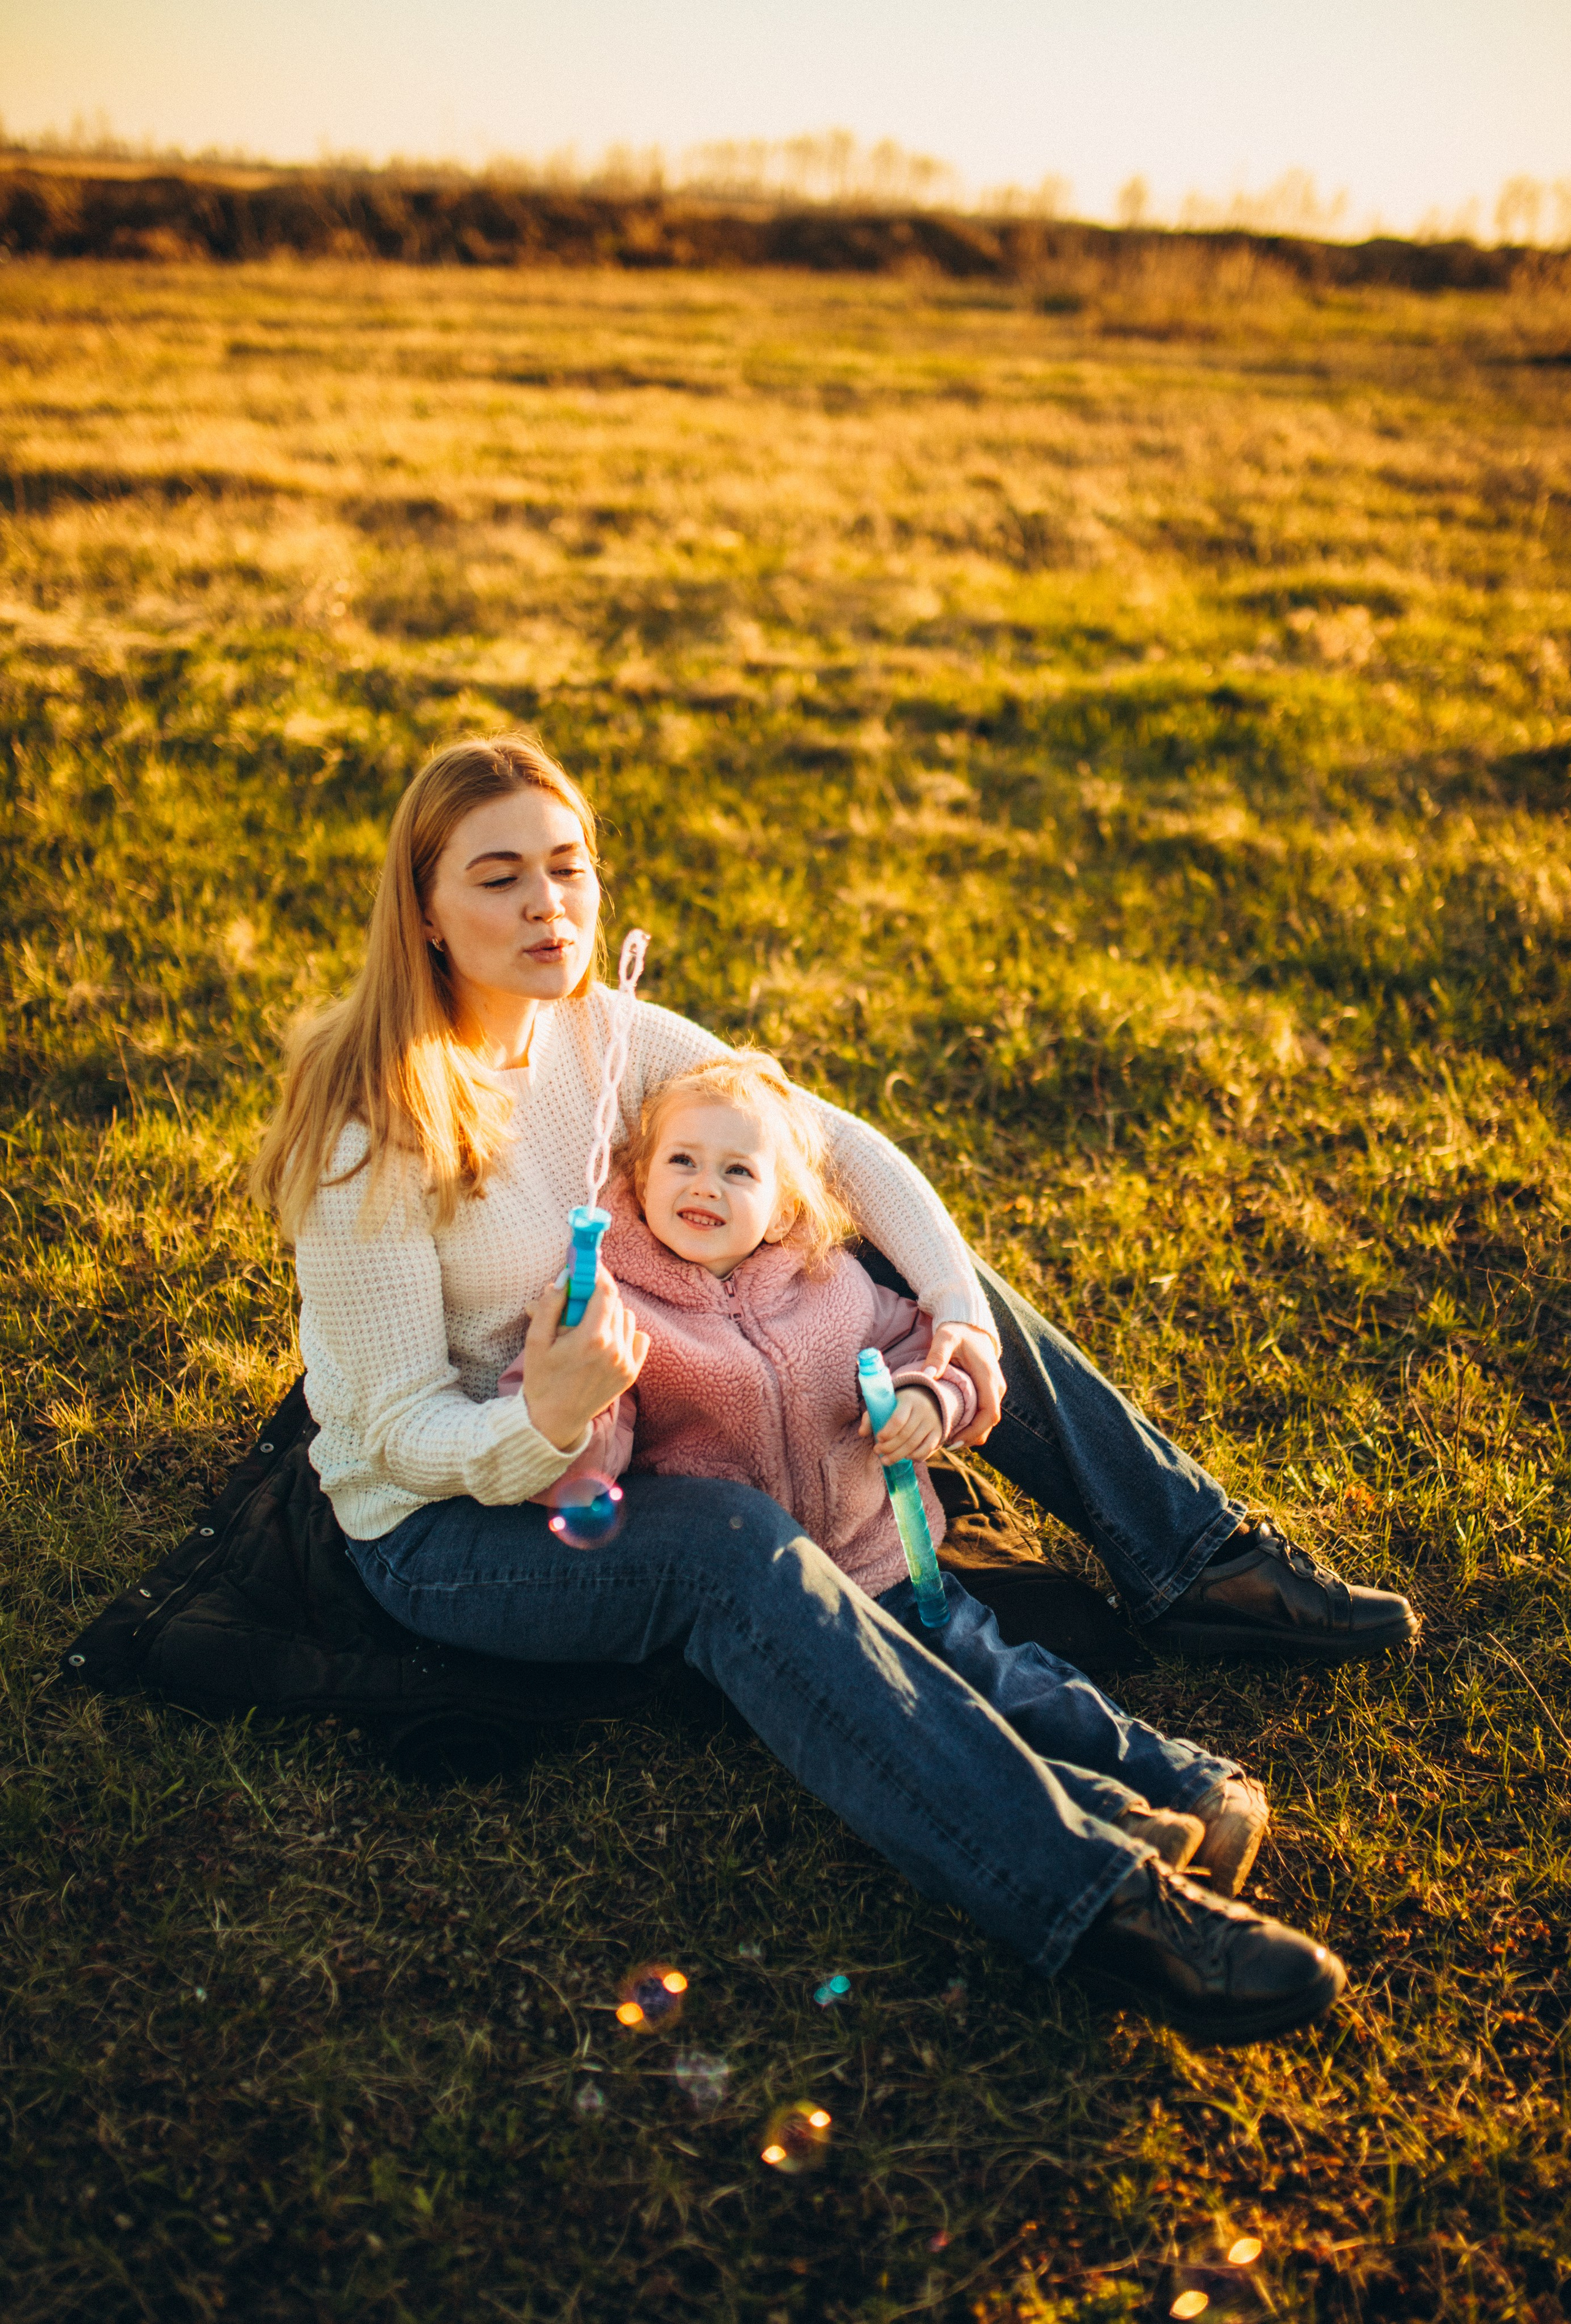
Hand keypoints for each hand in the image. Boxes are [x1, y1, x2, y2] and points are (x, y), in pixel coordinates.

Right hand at [520, 1268, 647, 1451]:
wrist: (554, 1420)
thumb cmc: (541, 1379)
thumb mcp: (536, 1341)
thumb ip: (549, 1306)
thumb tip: (563, 1279)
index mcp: (591, 1338)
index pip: (605, 1290)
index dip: (598, 1273)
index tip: (589, 1265)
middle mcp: (615, 1349)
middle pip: (616, 1302)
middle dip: (598, 1293)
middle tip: (580, 1296)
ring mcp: (626, 1363)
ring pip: (627, 1318)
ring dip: (611, 1313)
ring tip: (589, 1325)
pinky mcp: (631, 1373)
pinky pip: (639, 1337)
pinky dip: (625, 1332)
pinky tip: (606, 1340)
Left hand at [858, 1384, 943, 1465]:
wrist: (929, 1398)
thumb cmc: (901, 1404)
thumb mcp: (887, 1404)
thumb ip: (871, 1416)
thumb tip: (862, 1433)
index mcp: (908, 1400)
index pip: (898, 1419)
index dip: (887, 1432)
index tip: (878, 1439)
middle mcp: (923, 1410)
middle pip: (905, 1435)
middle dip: (889, 1447)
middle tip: (877, 1452)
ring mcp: (932, 1422)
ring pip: (914, 1444)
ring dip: (898, 1455)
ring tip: (885, 1460)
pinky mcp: (938, 1433)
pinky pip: (927, 1449)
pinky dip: (915, 1456)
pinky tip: (905, 1457)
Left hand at [923, 1321, 1003, 1445]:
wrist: (970, 1324)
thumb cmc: (957, 1331)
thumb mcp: (945, 1339)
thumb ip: (937, 1356)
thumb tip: (928, 1375)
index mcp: (988, 1378)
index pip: (989, 1414)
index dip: (974, 1431)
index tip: (955, 1440)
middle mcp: (996, 1386)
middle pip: (990, 1422)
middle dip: (971, 1436)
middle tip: (947, 1445)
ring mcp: (994, 1389)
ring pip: (987, 1420)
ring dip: (971, 1432)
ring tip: (948, 1439)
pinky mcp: (989, 1390)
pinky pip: (984, 1413)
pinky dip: (972, 1424)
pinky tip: (953, 1426)